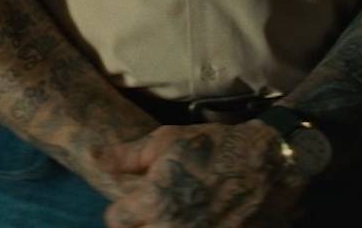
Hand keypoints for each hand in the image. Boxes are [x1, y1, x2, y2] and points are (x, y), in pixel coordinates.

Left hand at [96, 122, 309, 227]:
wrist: (267, 164)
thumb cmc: (214, 147)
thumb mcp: (167, 141)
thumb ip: (127, 155)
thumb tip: (94, 155)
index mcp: (153, 202)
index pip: (115, 220)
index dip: (122, 210)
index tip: (135, 202)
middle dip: (141, 224)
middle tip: (155, 211)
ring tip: (173, 218)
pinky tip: (197, 222)